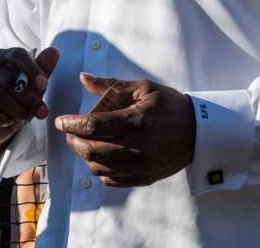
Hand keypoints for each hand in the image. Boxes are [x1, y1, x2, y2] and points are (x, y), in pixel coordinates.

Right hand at [0, 47, 60, 150]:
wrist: (1, 126)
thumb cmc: (18, 100)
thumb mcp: (33, 85)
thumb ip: (43, 68)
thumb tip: (54, 51)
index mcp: (0, 57)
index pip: (16, 55)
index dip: (32, 69)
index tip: (45, 85)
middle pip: (8, 80)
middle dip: (29, 98)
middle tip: (41, 111)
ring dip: (17, 111)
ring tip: (25, 117)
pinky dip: (3, 119)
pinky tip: (9, 121)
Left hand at [54, 73, 194, 187]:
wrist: (198, 131)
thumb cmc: (168, 105)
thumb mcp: (142, 88)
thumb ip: (110, 85)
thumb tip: (83, 78)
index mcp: (137, 120)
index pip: (94, 126)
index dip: (72, 124)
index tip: (61, 120)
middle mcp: (138, 146)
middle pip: (93, 151)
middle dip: (74, 142)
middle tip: (69, 132)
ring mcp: (142, 165)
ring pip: (99, 168)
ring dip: (85, 156)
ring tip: (84, 143)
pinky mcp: (144, 178)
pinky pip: (112, 180)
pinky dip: (100, 169)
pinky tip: (101, 156)